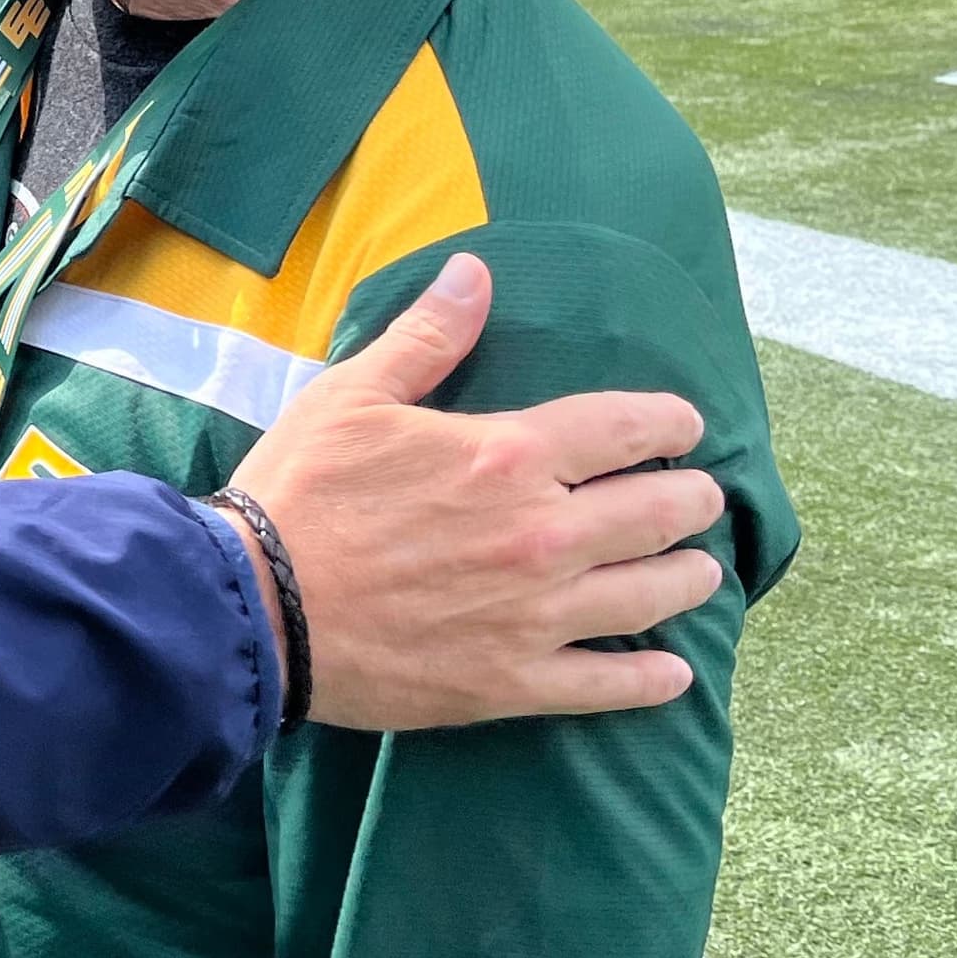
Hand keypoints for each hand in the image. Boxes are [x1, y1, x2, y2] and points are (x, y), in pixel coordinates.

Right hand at [232, 253, 723, 731]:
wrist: (255, 608)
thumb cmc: (299, 493)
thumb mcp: (351, 397)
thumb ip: (426, 338)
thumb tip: (474, 272)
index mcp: (510, 456)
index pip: (626, 427)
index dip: (670, 422)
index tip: (687, 425)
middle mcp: (544, 535)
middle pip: (657, 513)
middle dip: (692, 501)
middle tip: (700, 499)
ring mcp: (535, 615)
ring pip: (649, 596)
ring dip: (688, 579)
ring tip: (701, 573)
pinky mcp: (511, 682)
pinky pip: (606, 685)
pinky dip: (649, 680)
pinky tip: (673, 673)